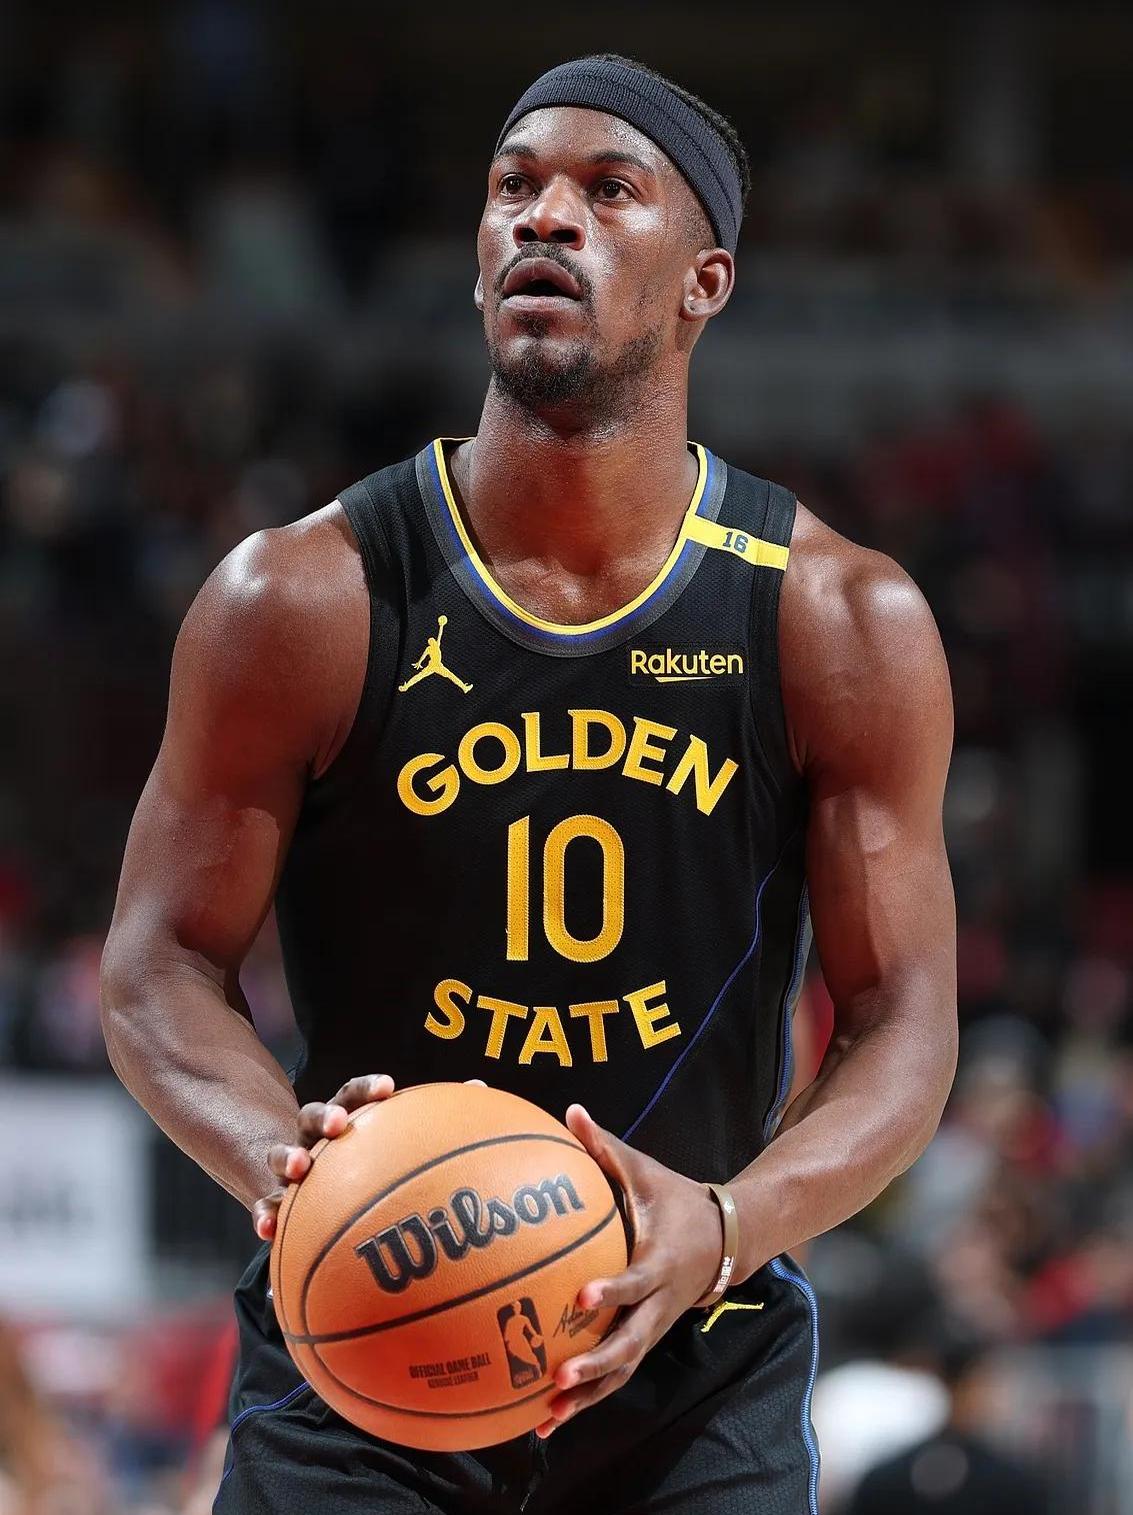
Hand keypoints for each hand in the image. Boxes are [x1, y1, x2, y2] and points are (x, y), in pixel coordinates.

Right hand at [252, 1074, 487, 1239]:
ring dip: (288, 1157)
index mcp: (346, 1118)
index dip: (368, 1089)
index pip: (354, 1094)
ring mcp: (293, 1166)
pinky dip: (265, 1216)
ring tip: (299, 1168)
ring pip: (282, 1155)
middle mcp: (315, 1137)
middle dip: (326, 1116)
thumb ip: (429, 1124)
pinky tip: (267, 1231)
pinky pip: (265, 1207)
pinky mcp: (275, 1199)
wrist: (309, 1183)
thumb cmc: (362, 1161)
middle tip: (339, 1125)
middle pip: (314, 1116)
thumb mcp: (389, 1141)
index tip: (389, 1088)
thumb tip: (482, 1089)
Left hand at [536, 1104, 722, 1436]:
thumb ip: (605, 1146)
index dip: (613, 1290)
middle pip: (630, 1343)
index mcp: (660, 1261)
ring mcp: (654, 1326)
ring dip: (587, 1396)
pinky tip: (546, 1419)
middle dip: (596, 1363)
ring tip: (546, 1418)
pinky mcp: (646, 1339)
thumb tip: (569, 1110)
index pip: (636, 1280)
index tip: (583, 1298)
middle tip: (560, 1376)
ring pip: (622, 1370)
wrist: (727, 1238)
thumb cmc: (675, 1197)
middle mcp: (660, 1303)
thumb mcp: (645, 1169)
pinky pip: (617, 1375)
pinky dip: (586, 1399)